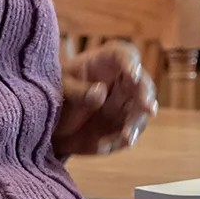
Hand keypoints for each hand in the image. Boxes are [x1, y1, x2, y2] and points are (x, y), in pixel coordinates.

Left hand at [53, 44, 156, 159]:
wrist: (50, 123)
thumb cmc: (55, 93)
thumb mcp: (59, 88)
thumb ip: (77, 91)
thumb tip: (101, 93)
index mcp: (106, 62)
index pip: (124, 55)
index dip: (131, 64)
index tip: (134, 75)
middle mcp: (122, 81)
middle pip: (142, 83)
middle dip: (146, 94)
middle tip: (148, 108)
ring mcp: (125, 105)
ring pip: (140, 111)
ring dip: (137, 123)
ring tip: (128, 136)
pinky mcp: (123, 127)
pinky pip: (128, 133)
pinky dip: (124, 140)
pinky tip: (118, 143)